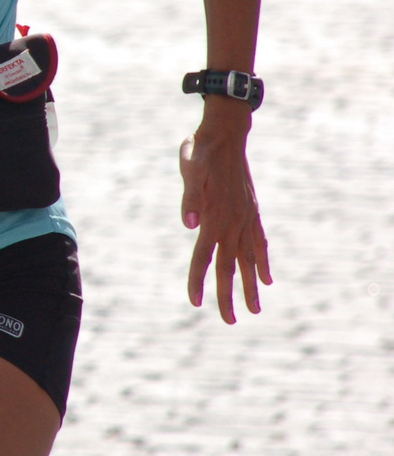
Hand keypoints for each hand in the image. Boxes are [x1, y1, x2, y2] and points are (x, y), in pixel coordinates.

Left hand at [180, 123, 270, 323]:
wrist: (225, 134)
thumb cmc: (200, 151)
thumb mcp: (188, 168)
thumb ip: (189, 198)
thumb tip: (189, 225)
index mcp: (212, 217)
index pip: (203, 258)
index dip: (198, 281)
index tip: (196, 303)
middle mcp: (230, 223)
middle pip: (228, 267)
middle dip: (228, 296)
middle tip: (231, 321)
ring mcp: (244, 218)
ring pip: (248, 260)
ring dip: (251, 286)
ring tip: (255, 309)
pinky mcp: (251, 212)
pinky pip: (259, 242)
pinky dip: (263, 261)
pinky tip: (267, 278)